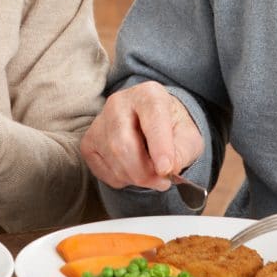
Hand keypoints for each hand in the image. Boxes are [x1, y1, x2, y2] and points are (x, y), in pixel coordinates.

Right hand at [80, 81, 203, 190]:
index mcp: (149, 94)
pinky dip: (121, 179)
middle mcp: (119, 103)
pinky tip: (132, 169)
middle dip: (145, 172)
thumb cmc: (171, 128)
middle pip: (124, 144)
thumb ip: (183, 151)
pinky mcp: (88, 141)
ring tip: (150, 174)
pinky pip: (102, 170)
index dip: (160, 146)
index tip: (166, 170)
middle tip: (162, 182)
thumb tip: (169, 168)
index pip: (153, 118)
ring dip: (136, 178)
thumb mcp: (188, 136)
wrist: (150, 124)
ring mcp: (100, 122)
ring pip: (114, 160)